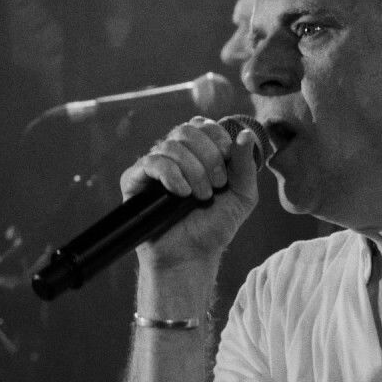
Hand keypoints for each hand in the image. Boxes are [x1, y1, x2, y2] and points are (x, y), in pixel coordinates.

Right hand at [119, 116, 259, 273]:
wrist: (192, 255)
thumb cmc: (215, 225)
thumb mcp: (243, 195)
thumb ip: (246, 164)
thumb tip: (245, 134)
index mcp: (198, 152)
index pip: (203, 125)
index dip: (219, 140)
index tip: (228, 166)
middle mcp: (174, 155)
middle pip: (187, 130)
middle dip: (209, 157)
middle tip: (217, 185)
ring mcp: (154, 166)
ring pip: (171, 145)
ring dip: (193, 171)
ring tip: (201, 196)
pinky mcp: (135, 181)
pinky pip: (151, 162)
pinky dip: (172, 175)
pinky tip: (182, 194)